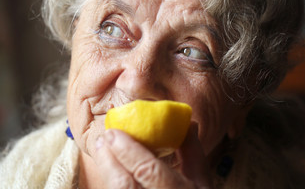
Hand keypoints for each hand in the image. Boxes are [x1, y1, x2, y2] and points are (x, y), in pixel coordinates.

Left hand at [93, 124, 211, 187]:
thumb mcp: (202, 182)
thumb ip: (193, 152)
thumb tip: (187, 123)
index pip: (148, 171)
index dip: (128, 151)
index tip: (114, 132)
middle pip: (123, 185)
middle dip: (108, 160)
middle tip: (102, 138)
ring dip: (105, 171)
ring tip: (102, 151)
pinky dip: (110, 182)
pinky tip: (110, 171)